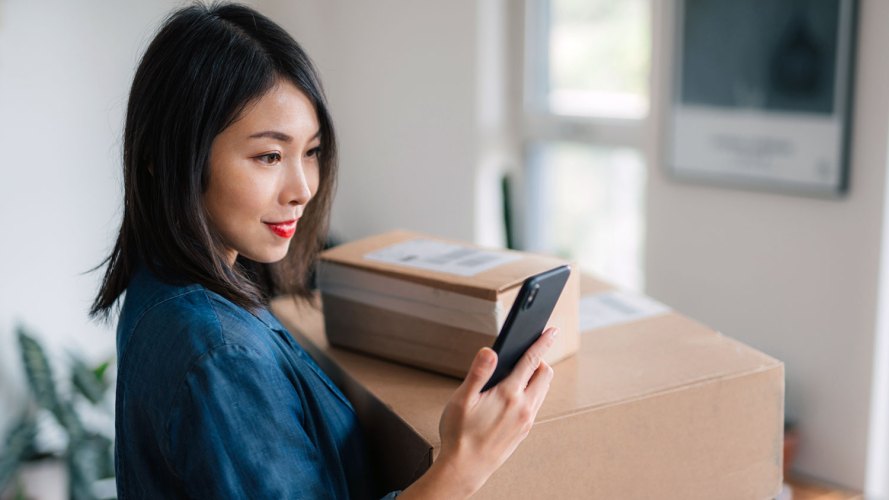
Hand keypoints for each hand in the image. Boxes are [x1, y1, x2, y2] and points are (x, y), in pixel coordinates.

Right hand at [398, 327, 557, 499]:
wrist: (465, 469)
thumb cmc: (459, 435)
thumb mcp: (462, 400)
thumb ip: (478, 373)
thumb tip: (490, 351)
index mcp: (509, 394)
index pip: (531, 361)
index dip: (542, 342)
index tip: (551, 330)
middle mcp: (524, 407)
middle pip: (545, 374)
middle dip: (539, 360)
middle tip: (526, 354)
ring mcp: (527, 420)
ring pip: (543, 390)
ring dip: (536, 377)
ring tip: (520, 373)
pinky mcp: (525, 431)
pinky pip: (536, 404)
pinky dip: (532, 393)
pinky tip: (515, 395)